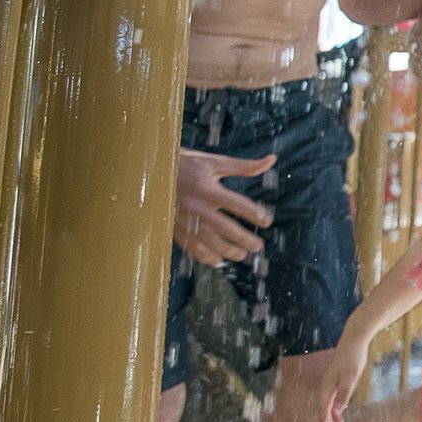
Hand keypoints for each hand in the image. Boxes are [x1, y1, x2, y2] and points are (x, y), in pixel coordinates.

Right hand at [174, 149, 274, 264]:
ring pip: (208, 241)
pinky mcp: (174, 227)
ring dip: (227, 251)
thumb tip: (272, 160)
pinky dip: (204, 256)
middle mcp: (196, 206)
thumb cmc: (185, 164)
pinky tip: (217, 261)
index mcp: (207, 188)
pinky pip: (190, 246)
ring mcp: (184, 219)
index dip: (254, 214)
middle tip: (258, 246)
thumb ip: (243, 166)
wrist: (150, 171)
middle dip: (243, 239)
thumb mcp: (213, 162)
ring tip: (242, 255)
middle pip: (224, 228)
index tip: (267, 221)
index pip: (236, 204)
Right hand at [321, 338, 369, 421]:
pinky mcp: (337, 377)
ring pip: (328, 402)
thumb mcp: (351, 377)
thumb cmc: (353, 357)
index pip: (323, 408)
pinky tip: (340, 410)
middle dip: (325, 421)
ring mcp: (331, 381)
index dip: (324, 421)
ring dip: (331, 414)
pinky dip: (335, 405)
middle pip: (323, 407)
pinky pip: (333, 395)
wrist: (355, 339)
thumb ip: (344, 393)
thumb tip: (338, 409)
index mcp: (327, 386)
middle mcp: (326, 384)